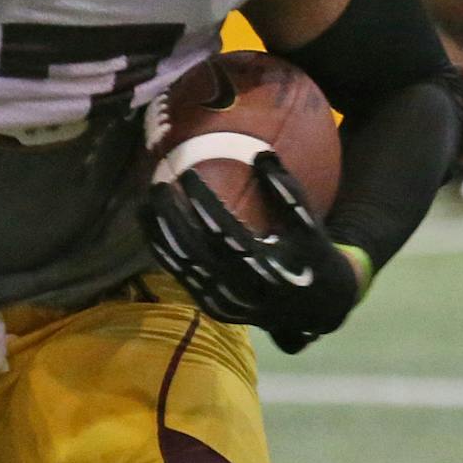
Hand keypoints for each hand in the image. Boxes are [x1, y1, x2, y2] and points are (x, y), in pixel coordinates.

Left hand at [142, 153, 361, 353]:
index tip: (187, 175)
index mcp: (267, 269)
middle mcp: (242, 291)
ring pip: (184, 267)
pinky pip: (183, 279)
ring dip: (160, 235)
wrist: (318, 309)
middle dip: (171, 217)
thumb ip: (287, 191)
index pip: (225, 233)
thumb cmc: (313, 257)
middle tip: (157, 185)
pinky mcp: (215, 309)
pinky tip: (152, 231)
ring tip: (144, 204)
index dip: (203, 205)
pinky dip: (165, 254)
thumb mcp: (309, 225)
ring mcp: (225, 303)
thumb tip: (261, 153)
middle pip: (196, 251)